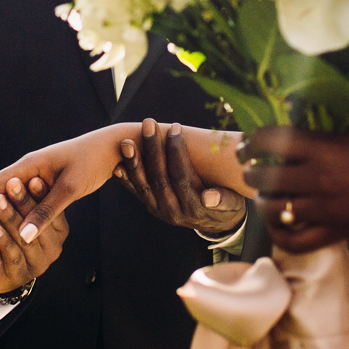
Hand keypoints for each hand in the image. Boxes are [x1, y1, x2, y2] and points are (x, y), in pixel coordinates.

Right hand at [0, 128, 128, 234]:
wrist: (113, 147)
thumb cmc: (92, 160)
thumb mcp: (70, 188)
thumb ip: (47, 211)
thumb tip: (25, 237)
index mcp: (27, 165)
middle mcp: (27, 171)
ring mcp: (36, 179)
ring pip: (12, 205)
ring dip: (4, 227)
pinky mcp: (47, 187)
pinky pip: (27, 206)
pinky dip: (21, 223)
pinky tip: (19, 241)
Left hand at [0, 175, 67, 294]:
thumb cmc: (12, 235)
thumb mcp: (20, 215)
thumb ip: (23, 203)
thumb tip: (25, 179)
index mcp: (59, 230)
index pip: (52, 210)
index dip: (41, 194)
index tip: (32, 178)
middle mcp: (54, 247)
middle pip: (39, 224)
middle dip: (23, 201)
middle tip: (12, 184)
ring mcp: (40, 263)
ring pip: (25, 239)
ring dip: (10, 217)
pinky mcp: (22, 274)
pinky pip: (12, 255)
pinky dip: (2, 240)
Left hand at [115, 119, 246, 236]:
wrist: (216, 224)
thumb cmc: (228, 205)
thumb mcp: (232, 204)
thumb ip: (223, 199)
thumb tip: (208, 197)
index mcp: (194, 208)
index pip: (181, 176)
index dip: (177, 152)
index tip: (175, 128)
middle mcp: (173, 211)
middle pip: (159, 178)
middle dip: (153, 149)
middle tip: (148, 124)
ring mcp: (159, 210)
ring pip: (143, 185)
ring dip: (133, 163)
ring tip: (126, 141)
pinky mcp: (151, 206)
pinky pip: (136, 191)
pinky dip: (126, 178)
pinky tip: (116, 164)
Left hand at [242, 126, 348, 253]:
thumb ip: (324, 144)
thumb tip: (292, 147)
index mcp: (326, 148)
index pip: (272, 140)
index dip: (253, 141)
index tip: (248, 144)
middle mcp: (322, 179)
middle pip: (266, 178)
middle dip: (254, 173)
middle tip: (255, 171)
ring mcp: (330, 209)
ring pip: (275, 210)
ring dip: (264, 202)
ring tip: (267, 197)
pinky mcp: (342, 232)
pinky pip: (297, 241)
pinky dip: (282, 234)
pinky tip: (282, 225)